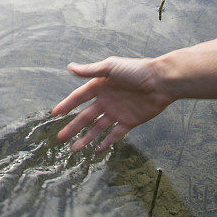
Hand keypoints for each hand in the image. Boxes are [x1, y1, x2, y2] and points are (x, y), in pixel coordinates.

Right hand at [52, 57, 174, 151]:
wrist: (161, 81)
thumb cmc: (136, 70)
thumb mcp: (111, 67)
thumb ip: (90, 70)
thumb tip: (70, 67)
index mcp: (100, 86)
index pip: (79, 98)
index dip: (67, 105)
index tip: (55, 114)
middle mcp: (106, 100)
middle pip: (85, 116)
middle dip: (72, 127)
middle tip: (60, 137)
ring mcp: (117, 112)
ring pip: (98, 128)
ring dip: (86, 138)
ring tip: (75, 148)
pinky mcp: (130, 121)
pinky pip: (115, 134)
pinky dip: (106, 142)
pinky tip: (97, 149)